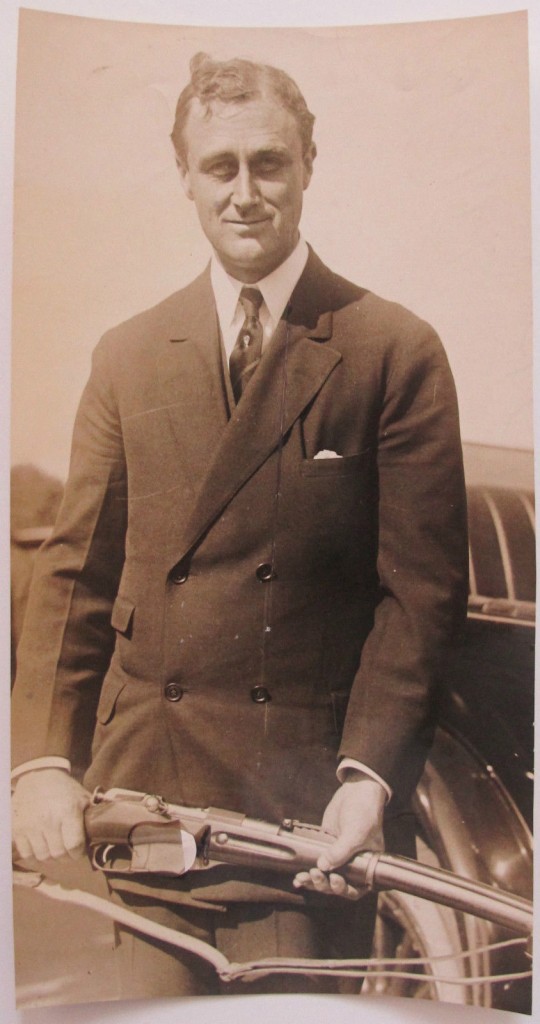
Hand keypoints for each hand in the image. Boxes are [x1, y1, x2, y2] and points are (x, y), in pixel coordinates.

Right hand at [12, 769, 89, 861]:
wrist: (38, 776)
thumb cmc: (64, 789)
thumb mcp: (83, 798)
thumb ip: (93, 816)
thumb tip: (107, 832)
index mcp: (68, 811)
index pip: (74, 846)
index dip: (79, 852)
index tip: (79, 850)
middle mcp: (48, 819)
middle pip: (59, 854)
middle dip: (67, 856)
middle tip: (68, 850)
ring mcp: (30, 825)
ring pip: (43, 856)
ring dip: (51, 855)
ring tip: (55, 846)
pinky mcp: (17, 829)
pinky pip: (27, 853)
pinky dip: (35, 853)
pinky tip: (42, 844)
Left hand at [293, 775, 384, 899]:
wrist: (356, 791)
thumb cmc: (365, 812)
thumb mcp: (355, 833)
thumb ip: (340, 852)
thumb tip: (323, 865)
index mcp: (367, 866)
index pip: (356, 889)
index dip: (344, 890)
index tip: (334, 880)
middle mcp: (353, 865)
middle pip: (337, 885)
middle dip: (324, 884)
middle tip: (314, 875)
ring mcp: (339, 857)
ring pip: (325, 877)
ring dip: (313, 880)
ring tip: (302, 878)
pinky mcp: (327, 847)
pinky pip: (317, 863)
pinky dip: (308, 871)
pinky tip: (298, 876)